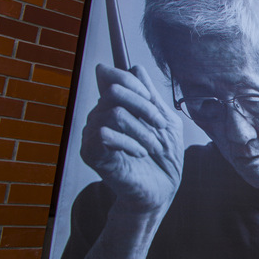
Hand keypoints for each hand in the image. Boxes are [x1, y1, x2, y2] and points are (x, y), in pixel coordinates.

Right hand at [80, 64, 182, 211]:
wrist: (160, 191)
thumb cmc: (164, 158)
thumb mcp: (166, 122)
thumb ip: (151, 97)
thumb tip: (135, 67)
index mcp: (117, 105)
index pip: (110, 75)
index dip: (131, 81)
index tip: (151, 100)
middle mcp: (100, 115)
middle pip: (114, 90)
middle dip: (143, 106)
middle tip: (160, 126)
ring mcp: (93, 134)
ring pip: (114, 113)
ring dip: (142, 130)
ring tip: (153, 147)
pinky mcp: (92, 154)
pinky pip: (104, 135)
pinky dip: (129, 143)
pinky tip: (141, 153)